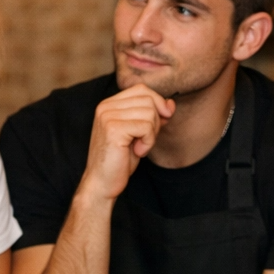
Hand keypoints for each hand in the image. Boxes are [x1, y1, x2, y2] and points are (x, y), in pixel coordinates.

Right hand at [76, 84, 174, 201]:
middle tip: (145, 140)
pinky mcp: (113, 129)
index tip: (160, 123)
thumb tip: (170, 104)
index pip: (142, 90)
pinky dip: (148, 142)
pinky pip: (146, 126)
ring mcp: (108, 116)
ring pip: (149, 112)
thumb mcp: (139, 134)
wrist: (102, 183)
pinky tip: (137, 151)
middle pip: (148, 99)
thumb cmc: (119, 161)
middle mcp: (105, 107)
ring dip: (151, 134)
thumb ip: (152, 116)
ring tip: (139, 147)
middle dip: (155, 121)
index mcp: (109, 105)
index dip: (157, 103)